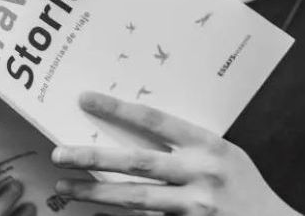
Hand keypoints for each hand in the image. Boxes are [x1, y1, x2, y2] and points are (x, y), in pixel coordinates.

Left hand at [50, 92, 297, 215]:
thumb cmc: (245, 186)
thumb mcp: (224, 153)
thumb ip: (188, 144)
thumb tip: (138, 128)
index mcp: (208, 146)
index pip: (154, 121)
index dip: (117, 109)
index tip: (86, 100)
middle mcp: (200, 174)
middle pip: (136, 163)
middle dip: (94, 157)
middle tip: (59, 153)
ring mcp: (194, 207)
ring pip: (134, 199)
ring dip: (95, 193)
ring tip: (65, 188)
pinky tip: (93, 212)